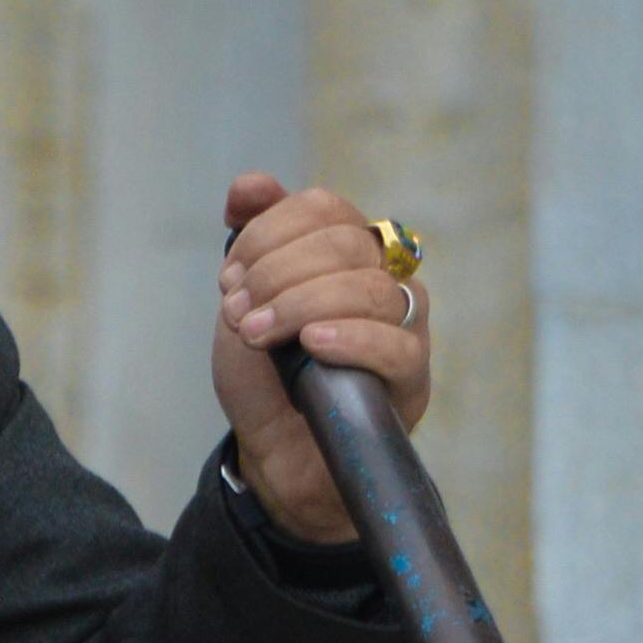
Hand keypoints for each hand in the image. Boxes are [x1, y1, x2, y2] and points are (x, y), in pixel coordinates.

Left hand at [208, 172, 432, 548]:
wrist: (275, 458)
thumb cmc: (266, 381)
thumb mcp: (242, 306)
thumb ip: (249, 243)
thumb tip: (249, 184)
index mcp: (345, 253)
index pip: (324, 207)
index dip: (270, 231)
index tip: (229, 277)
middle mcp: (382, 280)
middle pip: (345, 241)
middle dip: (277, 270)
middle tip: (238, 310)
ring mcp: (403, 327)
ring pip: (369, 287)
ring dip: (300, 304)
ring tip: (257, 334)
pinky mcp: (413, 379)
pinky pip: (398, 345)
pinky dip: (351, 338)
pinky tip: (312, 344)